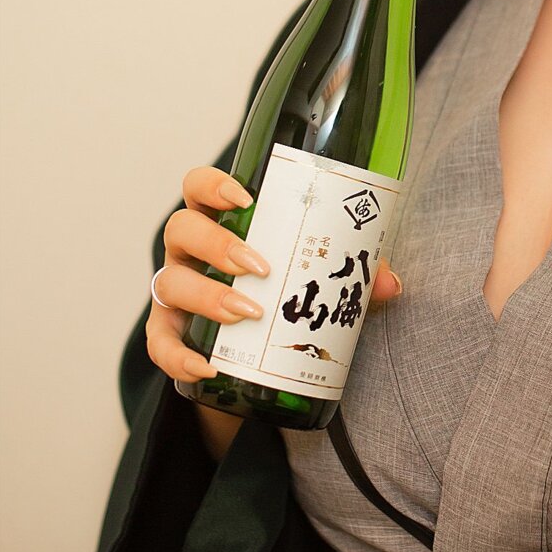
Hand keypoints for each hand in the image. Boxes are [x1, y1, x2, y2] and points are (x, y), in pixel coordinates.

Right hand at [146, 165, 402, 388]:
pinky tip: (208, 366)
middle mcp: (188, 252)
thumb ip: (351, 277)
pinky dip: (180, 357)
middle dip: (217, 244)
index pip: (198, 187)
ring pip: (169, 283)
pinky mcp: (167, 335)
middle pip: (182, 230)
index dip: (213, 186)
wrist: (255, 354)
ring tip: (248, 312)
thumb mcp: (318, 279)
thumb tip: (391, 283)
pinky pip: (160, 344)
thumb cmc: (282, 294)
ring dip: (207, 296)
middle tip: (259, 265)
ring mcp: (173, 293)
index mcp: (219, 222)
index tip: (245, 198)